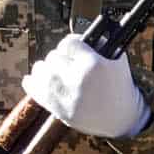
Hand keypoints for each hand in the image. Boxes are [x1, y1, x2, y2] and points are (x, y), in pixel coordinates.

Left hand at [21, 33, 150, 140]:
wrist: (121, 118)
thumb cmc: (119, 87)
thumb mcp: (117, 61)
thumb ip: (99, 45)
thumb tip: (79, 35)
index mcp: (93, 65)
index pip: (69, 43)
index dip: (72, 44)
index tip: (74, 47)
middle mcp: (76, 79)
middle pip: (54, 56)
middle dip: (62, 57)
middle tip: (68, 62)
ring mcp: (65, 95)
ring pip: (41, 70)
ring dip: (46, 68)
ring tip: (55, 70)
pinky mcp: (57, 108)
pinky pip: (33, 89)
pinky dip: (32, 81)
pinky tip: (35, 78)